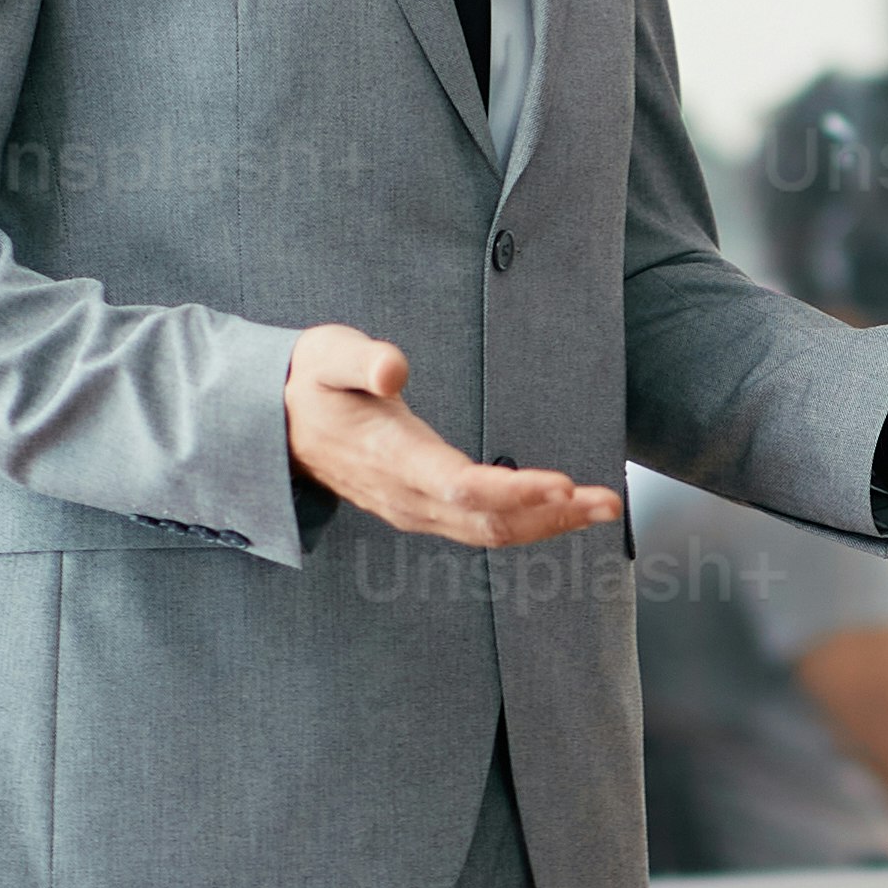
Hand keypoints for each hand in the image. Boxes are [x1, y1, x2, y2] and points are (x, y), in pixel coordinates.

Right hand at [284, 325, 625, 545]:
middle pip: (487, 519)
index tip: (563, 483)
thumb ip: (358, 358)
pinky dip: (528, 525)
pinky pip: (481, 529)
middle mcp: (406, 495)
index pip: (458, 485)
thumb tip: (394, 367)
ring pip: (489, 532)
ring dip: (549, 524)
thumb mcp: (324, 354)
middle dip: (552, 514)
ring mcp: (415, 510)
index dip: (513, 490)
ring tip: (603, 507)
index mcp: (389, 456)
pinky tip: (564, 511)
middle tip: (609, 501)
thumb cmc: (312, 381)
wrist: (279, 427)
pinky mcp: (424, 511)